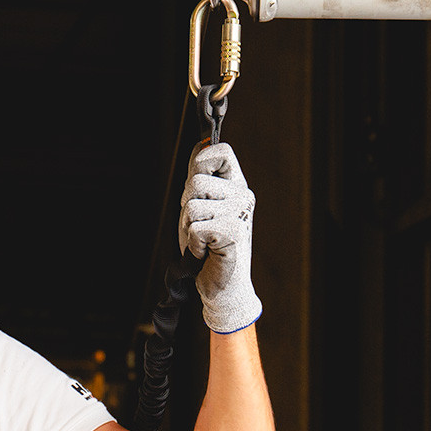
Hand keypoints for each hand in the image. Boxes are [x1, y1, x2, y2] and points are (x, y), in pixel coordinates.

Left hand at [178, 142, 261, 333]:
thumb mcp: (200, 205)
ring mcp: (240, 214)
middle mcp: (243, 195)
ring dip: (188, 227)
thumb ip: (200, 177)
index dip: (201, 163)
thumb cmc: (207, 246)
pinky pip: (196, 229)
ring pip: (192, 207)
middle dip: (186, 206)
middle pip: (195, 181)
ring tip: (202, 240)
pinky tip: (205, 252)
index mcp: (237, 184)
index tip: (198, 189)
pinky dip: (193, 245)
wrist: (223, 287)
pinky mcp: (234, 234)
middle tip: (198, 226)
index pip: (221, 150)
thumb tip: (200, 144)